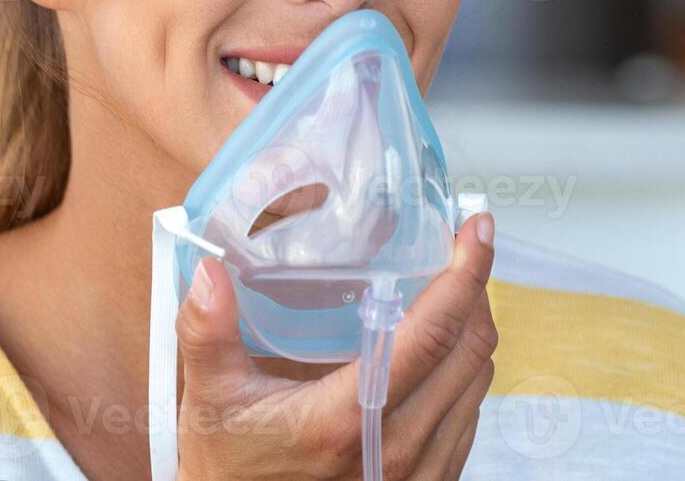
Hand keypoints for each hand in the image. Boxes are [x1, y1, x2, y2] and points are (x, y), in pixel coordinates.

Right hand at [174, 213, 496, 479]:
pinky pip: (469, 416)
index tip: (476, 228)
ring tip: (451, 290)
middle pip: (470, 353)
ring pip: (478, 384)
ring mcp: (419, 473)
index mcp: (347, 419)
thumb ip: (206, 332)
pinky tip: (440, 348)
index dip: (465, 275)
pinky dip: (465, 372)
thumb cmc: (229, 464)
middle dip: (475, 290)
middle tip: (460, 248)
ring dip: (473, 330)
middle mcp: (395, 448)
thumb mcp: (211, 398)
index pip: (431, 336)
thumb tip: (210, 272)